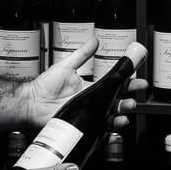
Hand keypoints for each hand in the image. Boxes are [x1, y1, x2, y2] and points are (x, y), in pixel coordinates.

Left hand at [20, 37, 147, 131]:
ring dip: (121, 114)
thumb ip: (82, 54)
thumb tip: (94, 39)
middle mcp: (91, 102)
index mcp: (90, 88)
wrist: (31, 103)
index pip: (114, 86)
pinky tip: (114, 126)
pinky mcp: (82, 126)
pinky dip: (109, 129)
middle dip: (128, 101)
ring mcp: (87, 115)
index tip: (139, 81)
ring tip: (125, 110)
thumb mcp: (66, 66)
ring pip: (111, 117)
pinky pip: (99, 130)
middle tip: (132, 99)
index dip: (128, 84)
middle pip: (116, 103)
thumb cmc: (44, 86)